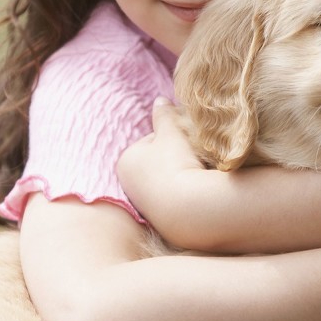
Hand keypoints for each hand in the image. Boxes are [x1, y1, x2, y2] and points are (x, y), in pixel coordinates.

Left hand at [117, 98, 203, 220]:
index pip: (153, 140)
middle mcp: (127, 184)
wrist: (189, 209)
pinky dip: (183, 194)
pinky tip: (195, 193)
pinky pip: (173, 199)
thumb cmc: (176, 164)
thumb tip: (160, 100)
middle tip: (193, 159)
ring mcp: (141, 204)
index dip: (174, 138)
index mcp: (125, 160)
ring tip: (196, 175)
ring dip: (180, 175)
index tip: (186, 144)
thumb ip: (164, 116)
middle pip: (158, 161)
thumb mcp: (171, 133)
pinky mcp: (158, 220)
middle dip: (175, 158)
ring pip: (167, 180)